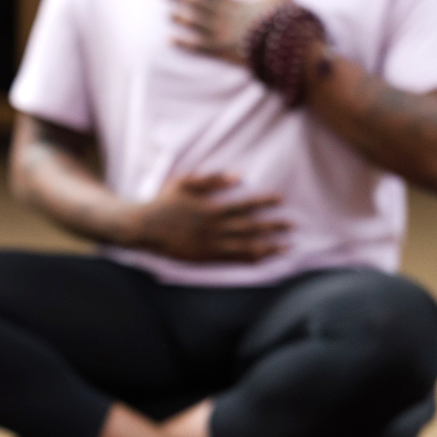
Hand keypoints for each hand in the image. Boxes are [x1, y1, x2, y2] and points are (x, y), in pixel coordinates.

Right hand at [127, 173, 289, 262]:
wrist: (143, 227)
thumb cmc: (163, 202)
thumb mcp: (184, 183)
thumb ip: (211, 179)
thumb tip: (238, 176)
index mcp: (211, 208)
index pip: (244, 205)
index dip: (263, 202)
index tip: (281, 199)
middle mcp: (214, 228)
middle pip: (250, 227)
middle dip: (272, 226)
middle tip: (292, 225)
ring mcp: (210, 245)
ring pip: (245, 246)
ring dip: (268, 246)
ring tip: (287, 247)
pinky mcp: (205, 257)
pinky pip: (233, 260)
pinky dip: (250, 259)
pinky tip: (264, 259)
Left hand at [167, 0, 291, 64]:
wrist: (290, 46)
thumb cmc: (285, 21)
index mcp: (237, 4)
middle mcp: (225, 18)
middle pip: (199, 5)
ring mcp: (222, 35)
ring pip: (196, 25)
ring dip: (181, 19)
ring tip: (167, 13)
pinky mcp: (223, 52)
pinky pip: (199, 47)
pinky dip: (184, 43)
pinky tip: (170, 39)